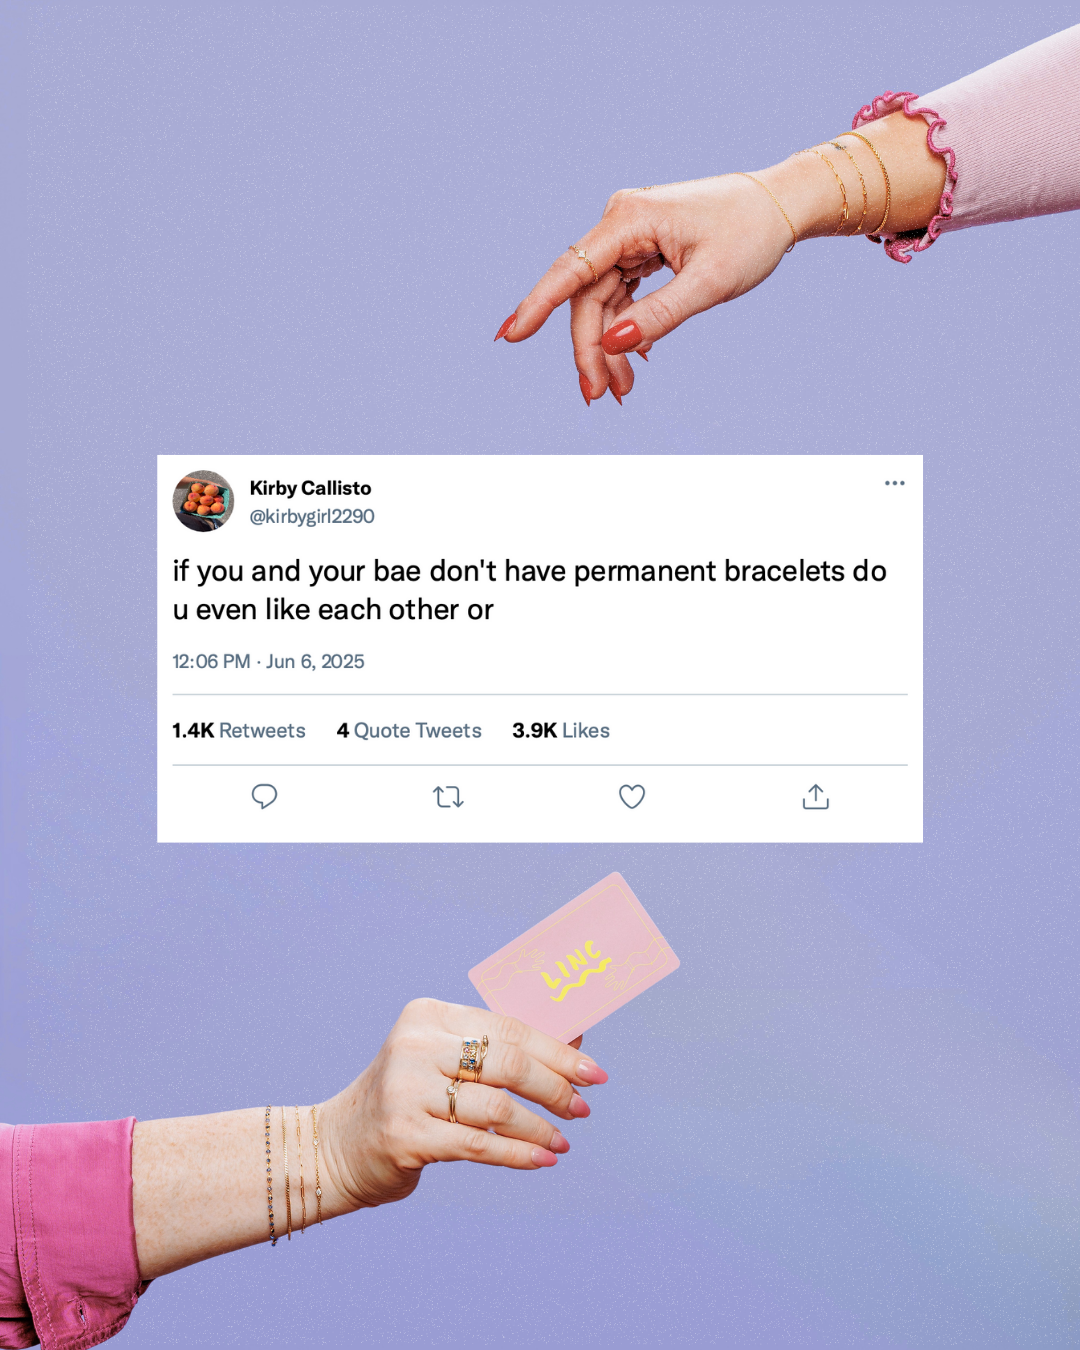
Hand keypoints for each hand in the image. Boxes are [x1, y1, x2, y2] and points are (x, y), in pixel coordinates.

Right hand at [317, 998, 608, 1209]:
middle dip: (554, 1086)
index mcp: (428, 1015)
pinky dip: (517, 1153)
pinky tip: (542, 1160)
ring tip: (561, 1141)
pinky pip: (478, 1144)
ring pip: (496, 1106)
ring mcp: (407, 1090)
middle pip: (507, 1061)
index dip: (557, 1049)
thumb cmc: (408, 1100)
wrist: (335, 1147)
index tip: (593, 1071)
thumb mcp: (445, 1061)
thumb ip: (500, 1049)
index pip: (508, 1027)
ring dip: (539, 1126)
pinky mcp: (405, 1135)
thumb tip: (576, 1039)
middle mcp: (415, 1045)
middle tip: (583, 1108)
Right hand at [495, 111, 945, 403]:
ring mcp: (630, 237)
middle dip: (590, 349)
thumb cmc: (751, 235)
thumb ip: (659, 315)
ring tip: (623, 391)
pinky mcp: (641, 250)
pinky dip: (626, 332)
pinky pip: (620, 298)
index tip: (509, 336)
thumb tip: (613, 343)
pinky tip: (636, 363)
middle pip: (587, 297)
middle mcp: (621, 222)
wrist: (780, 205)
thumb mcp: (709, 283)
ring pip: (602, 303)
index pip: (573, 269)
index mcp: (630, 218)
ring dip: (608, 348)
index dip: (537, 305)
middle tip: (600, 397)